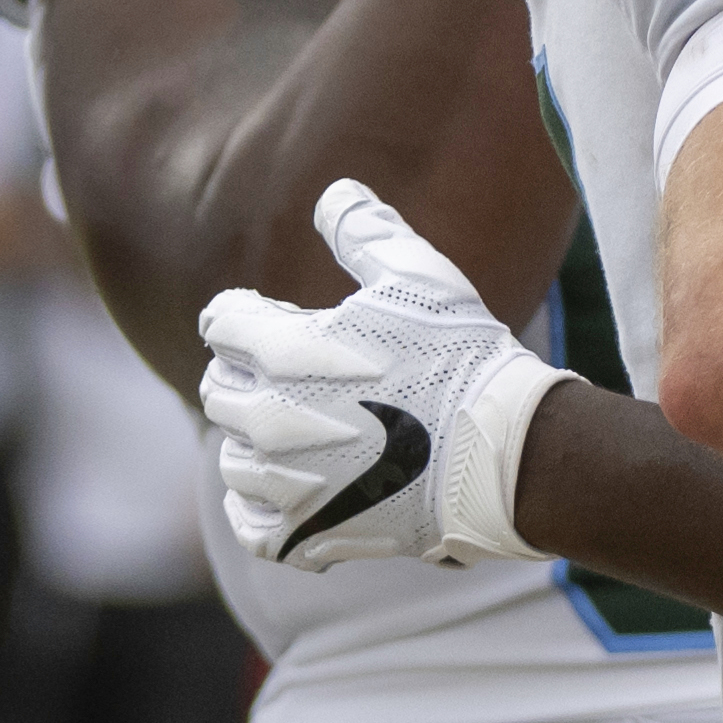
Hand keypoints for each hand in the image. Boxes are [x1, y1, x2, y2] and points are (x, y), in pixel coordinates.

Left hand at [199, 180, 568, 566]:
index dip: (250, 313)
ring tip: (303, 430)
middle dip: (250, 374)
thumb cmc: (462, 355)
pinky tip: (283, 490)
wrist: (503, 451)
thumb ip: (365, 230)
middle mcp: (269, 420)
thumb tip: (333, 190)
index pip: (222, 321)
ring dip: (257, 440)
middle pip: (219, 389)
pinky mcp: (304, 532)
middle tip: (298, 372)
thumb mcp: (420, 276)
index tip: (277, 316)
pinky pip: (247, 524)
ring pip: (233, 457)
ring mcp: (283, 483)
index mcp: (284, 352)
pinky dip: (256, 507)